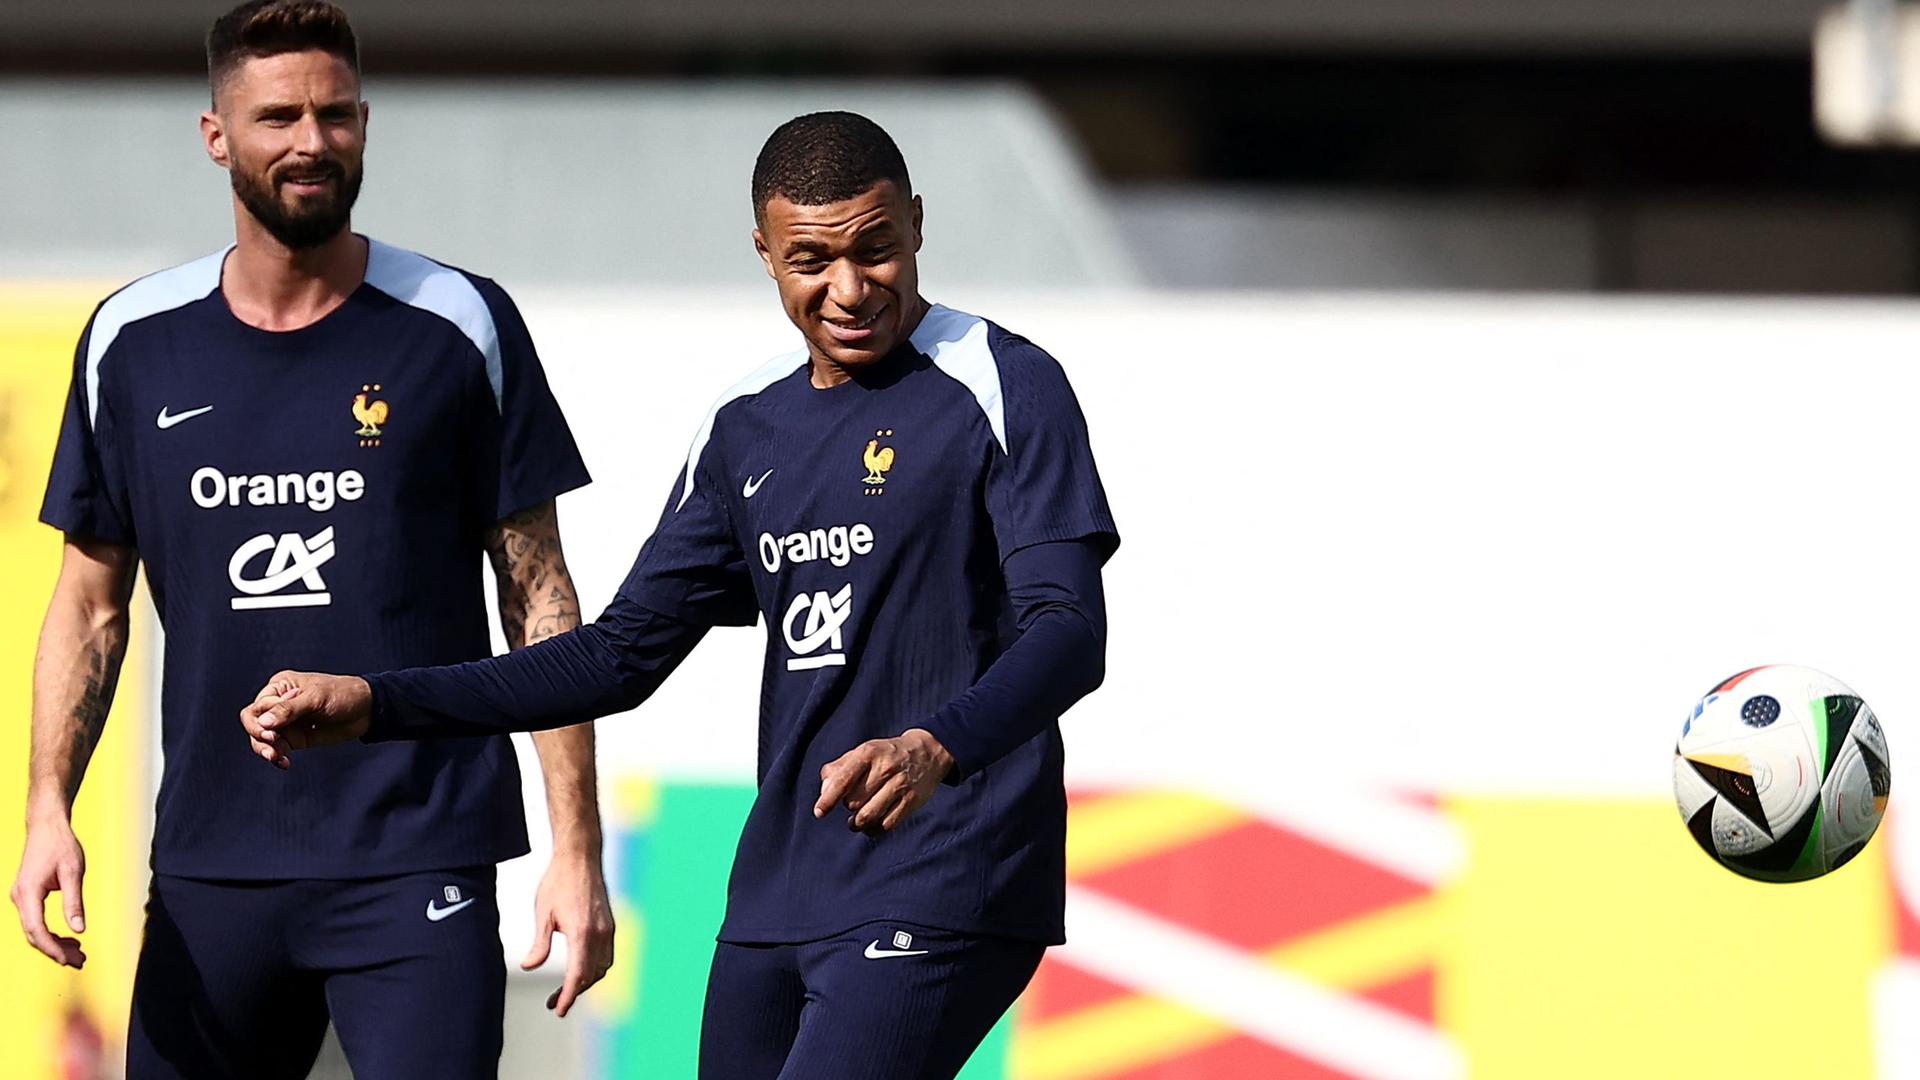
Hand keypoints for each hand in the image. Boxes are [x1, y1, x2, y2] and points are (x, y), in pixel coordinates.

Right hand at [11, 812, 86, 967]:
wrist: (47, 826)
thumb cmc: (60, 845)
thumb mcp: (73, 872)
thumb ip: (74, 902)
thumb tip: (79, 929)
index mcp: (29, 892)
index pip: (36, 929)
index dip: (51, 947)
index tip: (67, 959)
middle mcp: (20, 897)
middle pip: (34, 934)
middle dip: (55, 950)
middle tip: (80, 961)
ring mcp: (21, 898)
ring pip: (35, 930)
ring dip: (54, 943)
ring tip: (78, 953)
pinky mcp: (27, 896)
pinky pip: (36, 921)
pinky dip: (51, 932)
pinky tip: (69, 938)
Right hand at [239, 671, 372, 767]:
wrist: (366, 710)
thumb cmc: (343, 694)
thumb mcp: (316, 698)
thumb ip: (290, 709)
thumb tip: (263, 721)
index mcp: (280, 687)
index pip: (256, 707)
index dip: (260, 721)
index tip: (272, 730)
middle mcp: (278, 705)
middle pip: (253, 723)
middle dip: (259, 737)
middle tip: (273, 745)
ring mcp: (286, 722)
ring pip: (262, 739)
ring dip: (265, 750)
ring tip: (276, 757)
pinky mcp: (295, 738)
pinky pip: (277, 749)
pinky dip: (277, 757)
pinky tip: (284, 763)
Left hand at [520, 852, 615, 1017]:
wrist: (580, 857)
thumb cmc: (558, 882)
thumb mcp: (542, 914)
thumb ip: (540, 944)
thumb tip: (530, 966)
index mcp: (582, 933)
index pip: (577, 975)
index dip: (568, 996)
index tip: (558, 1010)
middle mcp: (600, 933)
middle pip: (591, 975)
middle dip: (574, 992)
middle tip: (553, 1003)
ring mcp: (608, 928)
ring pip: (602, 967)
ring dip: (586, 981)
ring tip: (566, 988)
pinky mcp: (610, 923)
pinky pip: (607, 955)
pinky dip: (595, 968)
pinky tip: (580, 968)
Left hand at [813, 728, 953, 833]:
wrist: (927, 753)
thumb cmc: (885, 755)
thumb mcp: (862, 752)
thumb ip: (838, 769)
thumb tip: (824, 793)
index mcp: (868, 753)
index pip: (844, 779)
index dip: (829, 799)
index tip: (819, 813)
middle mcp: (885, 768)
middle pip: (854, 802)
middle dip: (848, 806)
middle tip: (854, 801)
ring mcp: (900, 785)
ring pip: (868, 816)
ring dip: (857, 823)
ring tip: (855, 821)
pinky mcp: (912, 801)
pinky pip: (886, 825)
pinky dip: (874, 830)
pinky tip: (872, 825)